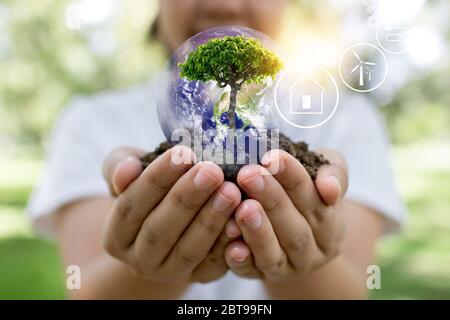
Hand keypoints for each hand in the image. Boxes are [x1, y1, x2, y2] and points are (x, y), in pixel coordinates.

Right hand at [101, 145, 240, 283]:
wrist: (169, 224)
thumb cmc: (150, 191)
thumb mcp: (129, 174)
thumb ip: (119, 167)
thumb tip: (127, 168)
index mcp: (116, 235)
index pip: (132, 206)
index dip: (157, 179)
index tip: (182, 153)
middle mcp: (139, 260)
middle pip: (160, 230)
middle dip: (188, 198)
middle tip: (212, 171)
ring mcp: (170, 272)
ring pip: (189, 249)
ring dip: (211, 219)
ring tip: (231, 191)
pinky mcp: (200, 277)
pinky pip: (214, 263)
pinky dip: (227, 241)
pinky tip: (240, 217)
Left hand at [224, 149, 347, 280]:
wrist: (290, 229)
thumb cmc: (304, 192)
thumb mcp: (324, 174)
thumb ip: (333, 174)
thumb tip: (330, 189)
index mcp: (331, 226)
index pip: (315, 200)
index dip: (293, 178)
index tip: (272, 156)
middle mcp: (312, 252)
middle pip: (294, 229)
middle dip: (271, 199)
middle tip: (248, 174)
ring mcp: (286, 268)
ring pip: (273, 253)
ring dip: (257, 230)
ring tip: (242, 207)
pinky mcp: (259, 275)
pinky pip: (250, 270)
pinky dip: (241, 259)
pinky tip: (231, 245)